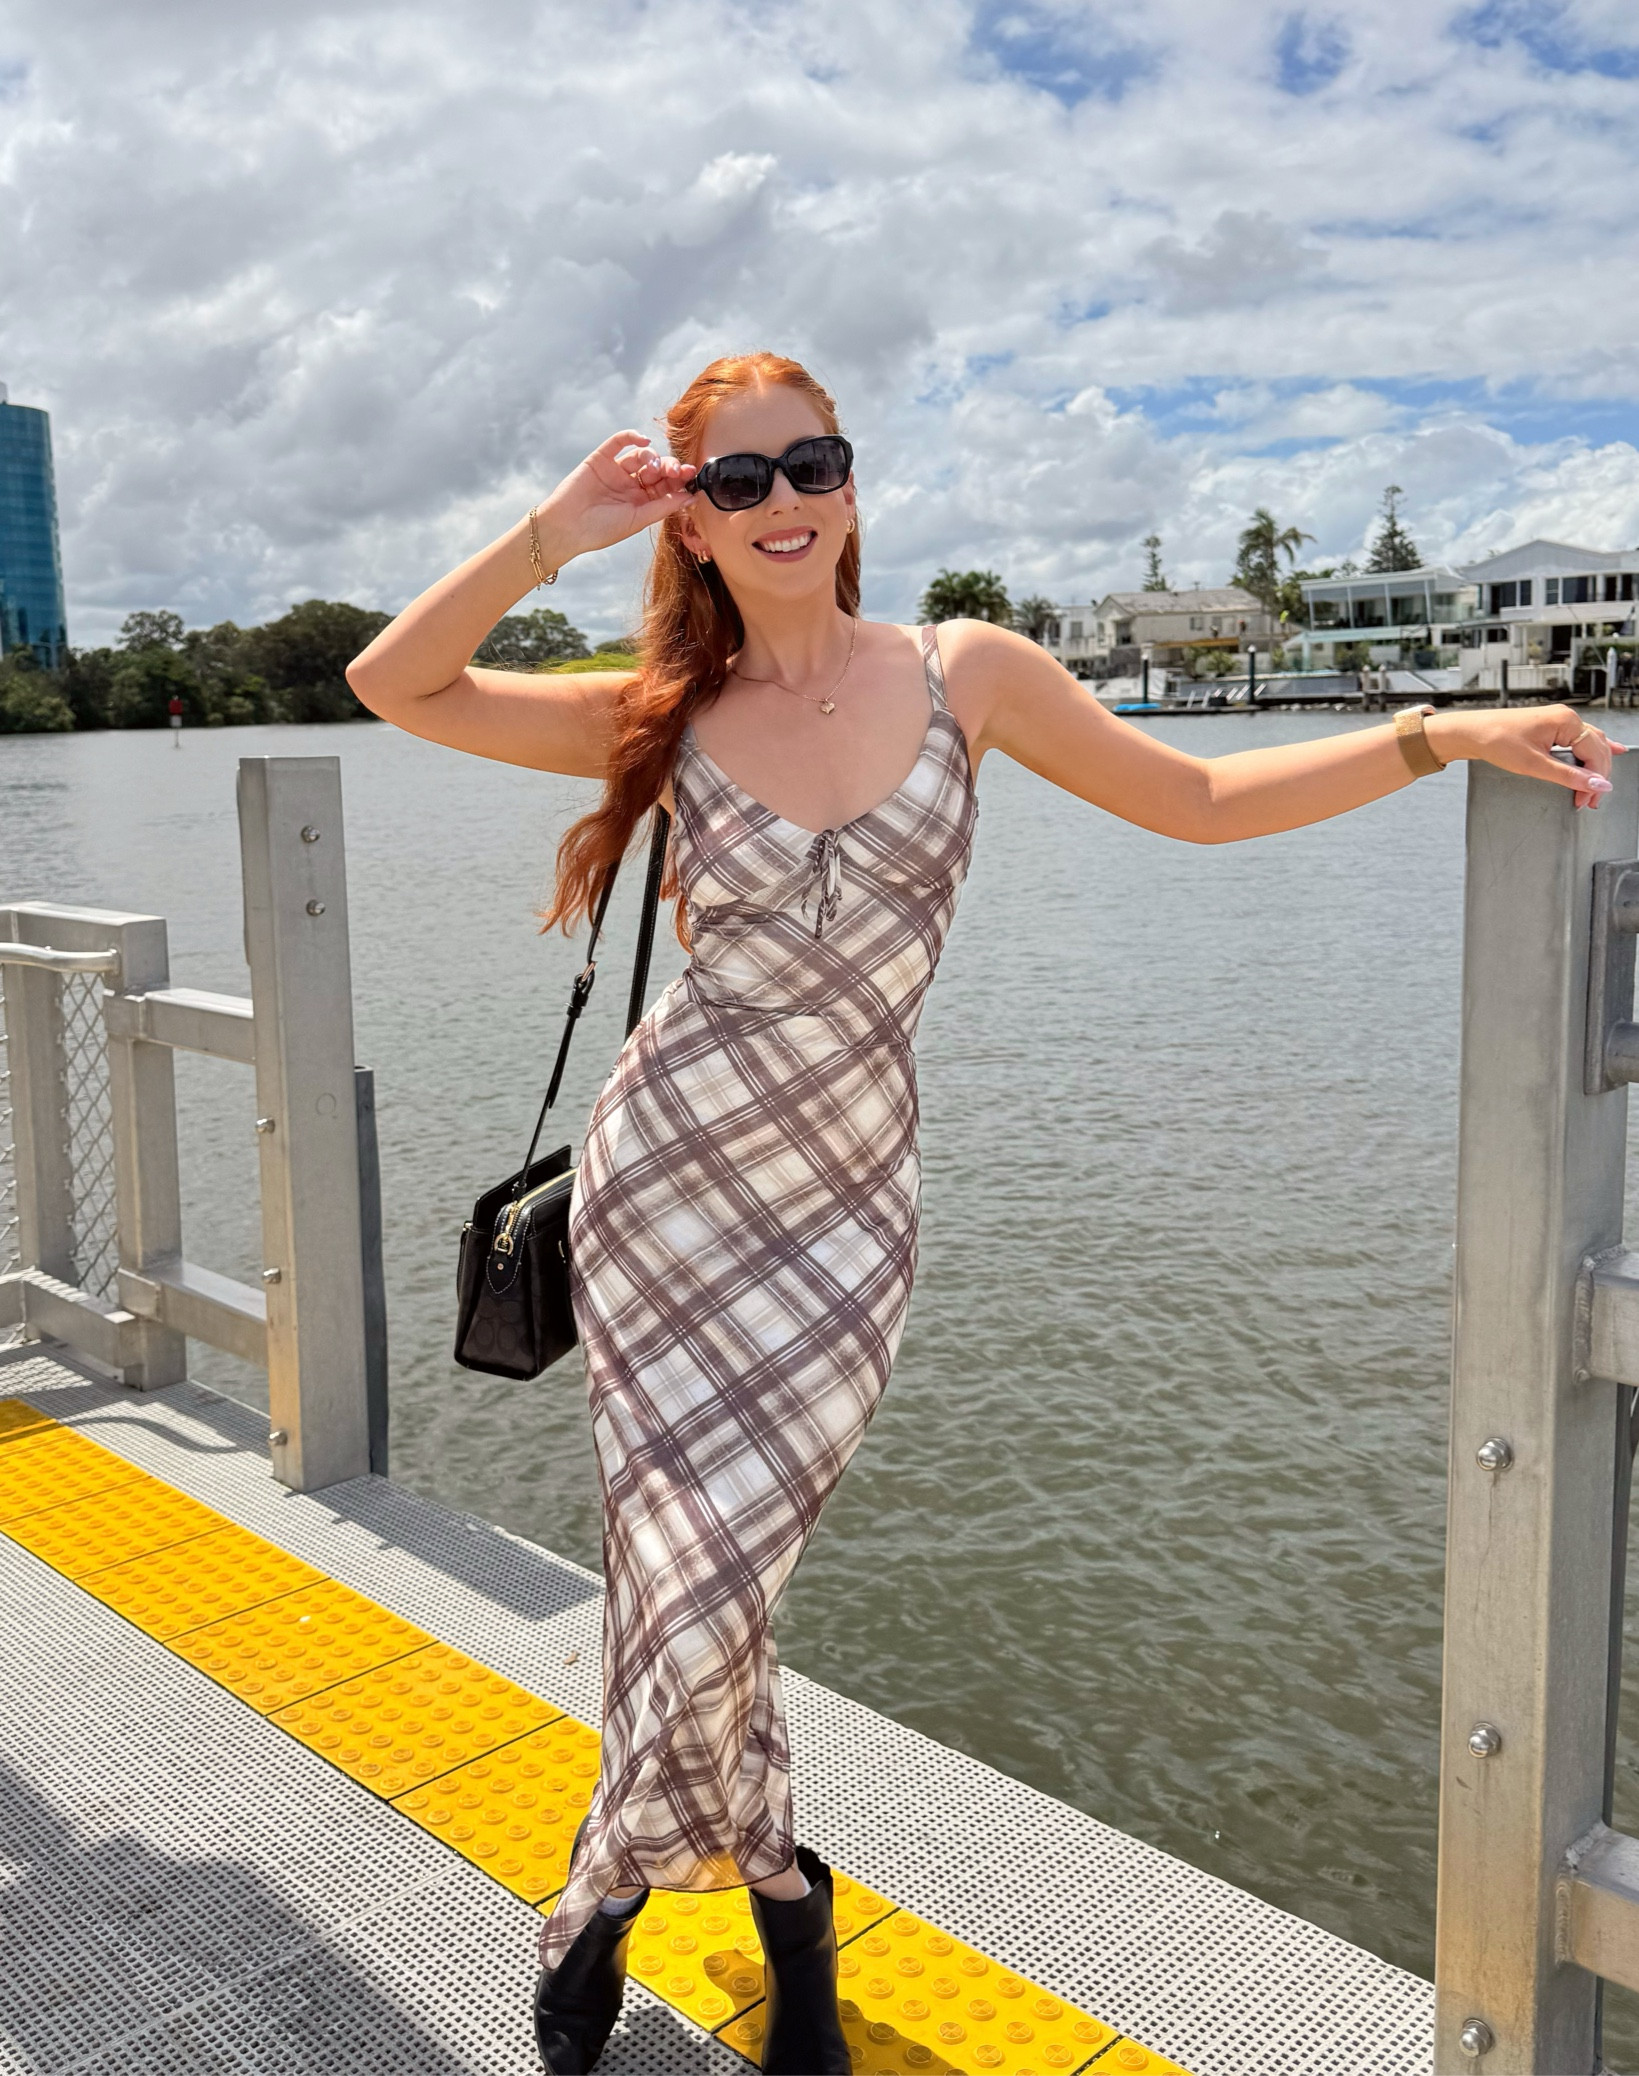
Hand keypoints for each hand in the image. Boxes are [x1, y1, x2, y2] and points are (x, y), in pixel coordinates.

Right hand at [533, 430, 697, 564]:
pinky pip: (618, 442)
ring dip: (652, 456)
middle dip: (670, 467)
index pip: (665, 486)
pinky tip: (642, 440)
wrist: (567, 527)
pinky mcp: (600, 459)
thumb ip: (663, 506)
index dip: (679, 480)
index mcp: (641, 502)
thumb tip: (691, 497)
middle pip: (657, 470)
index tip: (693, 476)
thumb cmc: (601, 530)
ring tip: (653, 466)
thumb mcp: (638, 520)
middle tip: (677, 469)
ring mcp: (615, 471)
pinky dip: (631, 436)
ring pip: (640, 456)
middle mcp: (630, 485)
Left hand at [1431, 704, 1626, 809]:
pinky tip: (1612, 751)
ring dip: (1592, 768)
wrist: (1471, 732)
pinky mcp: (1551, 727)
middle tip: (1588, 802)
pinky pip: (1580, 739)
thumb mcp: (1533, 764)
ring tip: (1591, 791)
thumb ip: (1567, 775)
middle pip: (1596, 749)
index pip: (1595, 753)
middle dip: (1595, 777)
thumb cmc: (1496, 740)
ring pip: (1590, 745)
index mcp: (1566, 721)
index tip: (1587, 800)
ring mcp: (1560, 721)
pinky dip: (1593, 750)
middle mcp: (1567, 717)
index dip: (1595, 779)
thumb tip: (1596, 785)